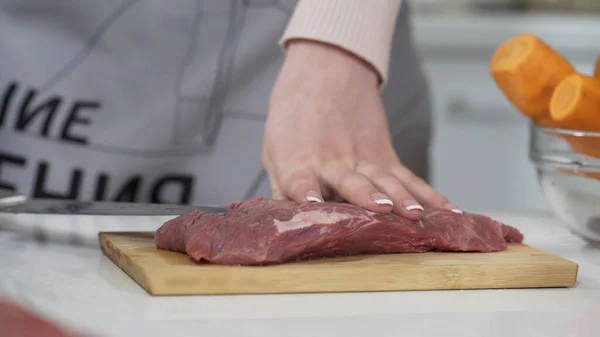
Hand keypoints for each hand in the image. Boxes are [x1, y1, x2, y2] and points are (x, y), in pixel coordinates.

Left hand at [262, 40, 457, 218]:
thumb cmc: (294, 115)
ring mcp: (364, 159)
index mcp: (298, 162)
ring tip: (417, 214)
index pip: (300, 180)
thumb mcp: (275, 150)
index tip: (313, 201)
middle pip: (351, 182)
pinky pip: (409, 178)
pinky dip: (430, 195)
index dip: (306, 191)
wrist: (327, 71)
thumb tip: (287, 223)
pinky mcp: (385, 156)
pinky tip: (448, 211)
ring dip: (402, 198)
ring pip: (386, 181)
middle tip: (382, 209)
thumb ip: (283, 188)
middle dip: (366, 196)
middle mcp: (333, 163)